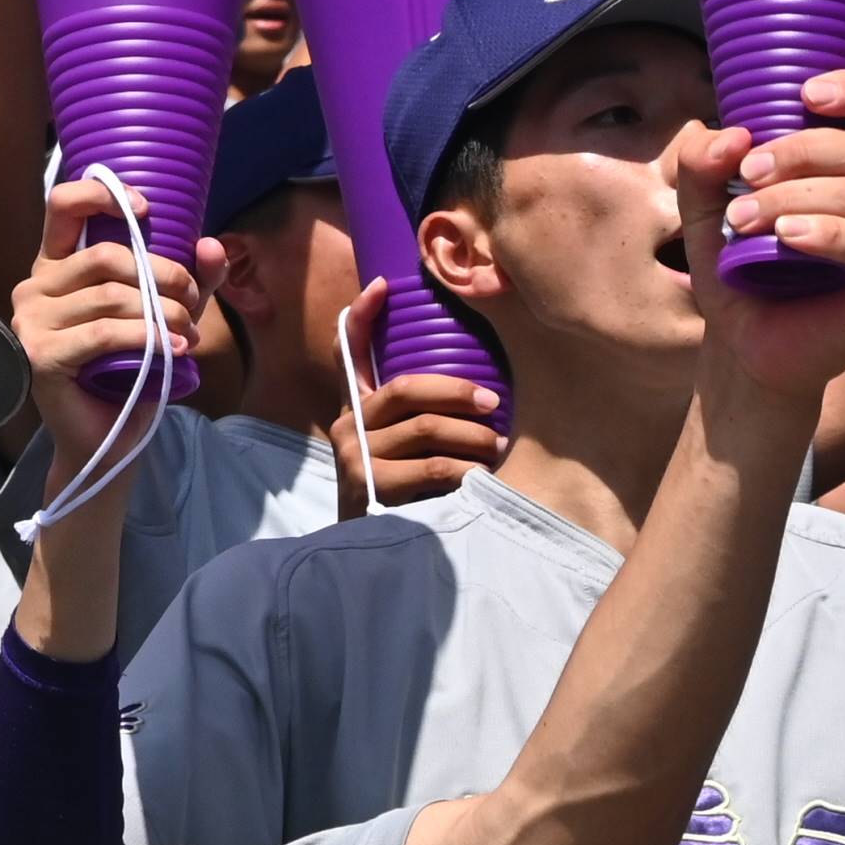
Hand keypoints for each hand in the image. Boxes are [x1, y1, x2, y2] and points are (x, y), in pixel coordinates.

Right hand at [9, 178, 201, 483]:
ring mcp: (32, 322)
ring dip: (162, 312)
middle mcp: (34, 288)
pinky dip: (146, 338)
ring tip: (189, 333)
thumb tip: (212, 244)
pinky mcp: (40, 356)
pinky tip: (174, 350)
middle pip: (105, 257)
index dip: (103, 196)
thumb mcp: (165, 313)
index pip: (62, 207)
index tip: (147, 210)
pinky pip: (103, 333)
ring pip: (109, 296)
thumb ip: (189, 280)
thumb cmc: (129, 370)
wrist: (108, 436)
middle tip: (192, 300)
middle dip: (162, 275)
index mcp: (55, 266)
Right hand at [328, 287, 502, 512]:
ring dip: (472, 437)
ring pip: (426, 429)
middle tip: (495, 404)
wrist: (366, 559)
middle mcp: (347, 427)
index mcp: (356, 410)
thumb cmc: (400, 498)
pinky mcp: (367, 486)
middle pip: (406, 388)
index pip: (348, 352)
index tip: (382, 285)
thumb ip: (421, 420)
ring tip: (497, 447)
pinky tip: (482, 478)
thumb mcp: (405, 453)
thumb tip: (482, 389)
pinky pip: (433, 468)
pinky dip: (466, 472)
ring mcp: (354, 456)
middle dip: (458, 392)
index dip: (362, 316)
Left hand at [676, 74, 844, 414]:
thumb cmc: (740, 268)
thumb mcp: (704, 211)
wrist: (746, 342)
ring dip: (793, 199)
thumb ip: (702, 168)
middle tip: (745, 176)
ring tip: (742, 223)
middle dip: (798, 153)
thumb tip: (729, 135)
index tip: (806, 94)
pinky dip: (827, 235)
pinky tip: (788, 238)